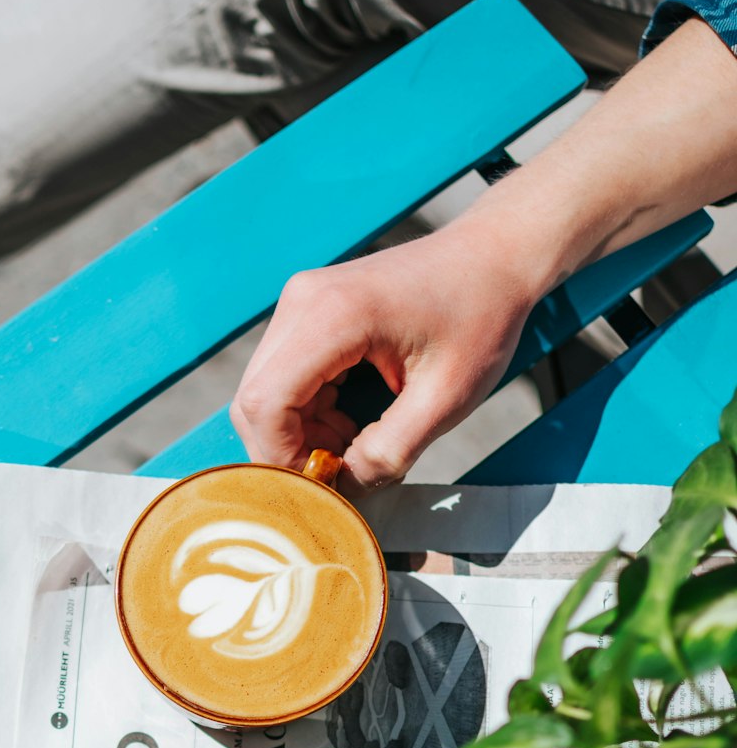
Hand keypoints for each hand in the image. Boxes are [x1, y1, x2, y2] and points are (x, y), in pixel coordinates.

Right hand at [230, 227, 533, 490]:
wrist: (493, 259)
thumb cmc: (480, 318)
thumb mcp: (445, 400)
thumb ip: (390, 452)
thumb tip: (344, 488)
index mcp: (334, 317)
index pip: (265, 404)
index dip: (282, 457)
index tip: (323, 483)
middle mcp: (303, 302)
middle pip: (253, 400)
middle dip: (287, 449)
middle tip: (339, 472)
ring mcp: (301, 303)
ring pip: (264, 392)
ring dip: (298, 433)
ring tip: (353, 444)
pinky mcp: (308, 310)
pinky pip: (282, 377)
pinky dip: (306, 412)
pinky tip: (348, 421)